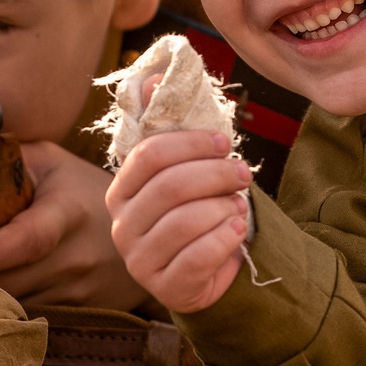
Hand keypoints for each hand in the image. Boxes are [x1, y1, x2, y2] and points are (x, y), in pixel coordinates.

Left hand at [0, 142, 151, 312]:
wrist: (146, 228)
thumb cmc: (84, 190)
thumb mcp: (51, 162)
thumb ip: (8, 161)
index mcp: (69, 213)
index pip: (26, 241)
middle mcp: (78, 257)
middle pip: (9, 281)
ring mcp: (81, 291)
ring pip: (13, 306)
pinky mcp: (80, 314)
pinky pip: (29, 317)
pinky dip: (3, 308)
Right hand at [104, 129, 254, 314]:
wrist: (207, 272)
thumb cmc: (196, 211)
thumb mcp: (186, 169)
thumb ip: (169, 126)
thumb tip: (153, 76)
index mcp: (121, 191)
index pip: (148, 155)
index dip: (190, 144)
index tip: (224, 143)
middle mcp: (121, 226)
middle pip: (169, 187)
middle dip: (215, 175)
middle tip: (244, 174)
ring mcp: (139, 261)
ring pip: (184, 222)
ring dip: (223, 209)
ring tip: (239, 207)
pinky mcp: (164, 289)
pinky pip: (197, 258)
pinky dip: (224, 240)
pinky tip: (238, 231)